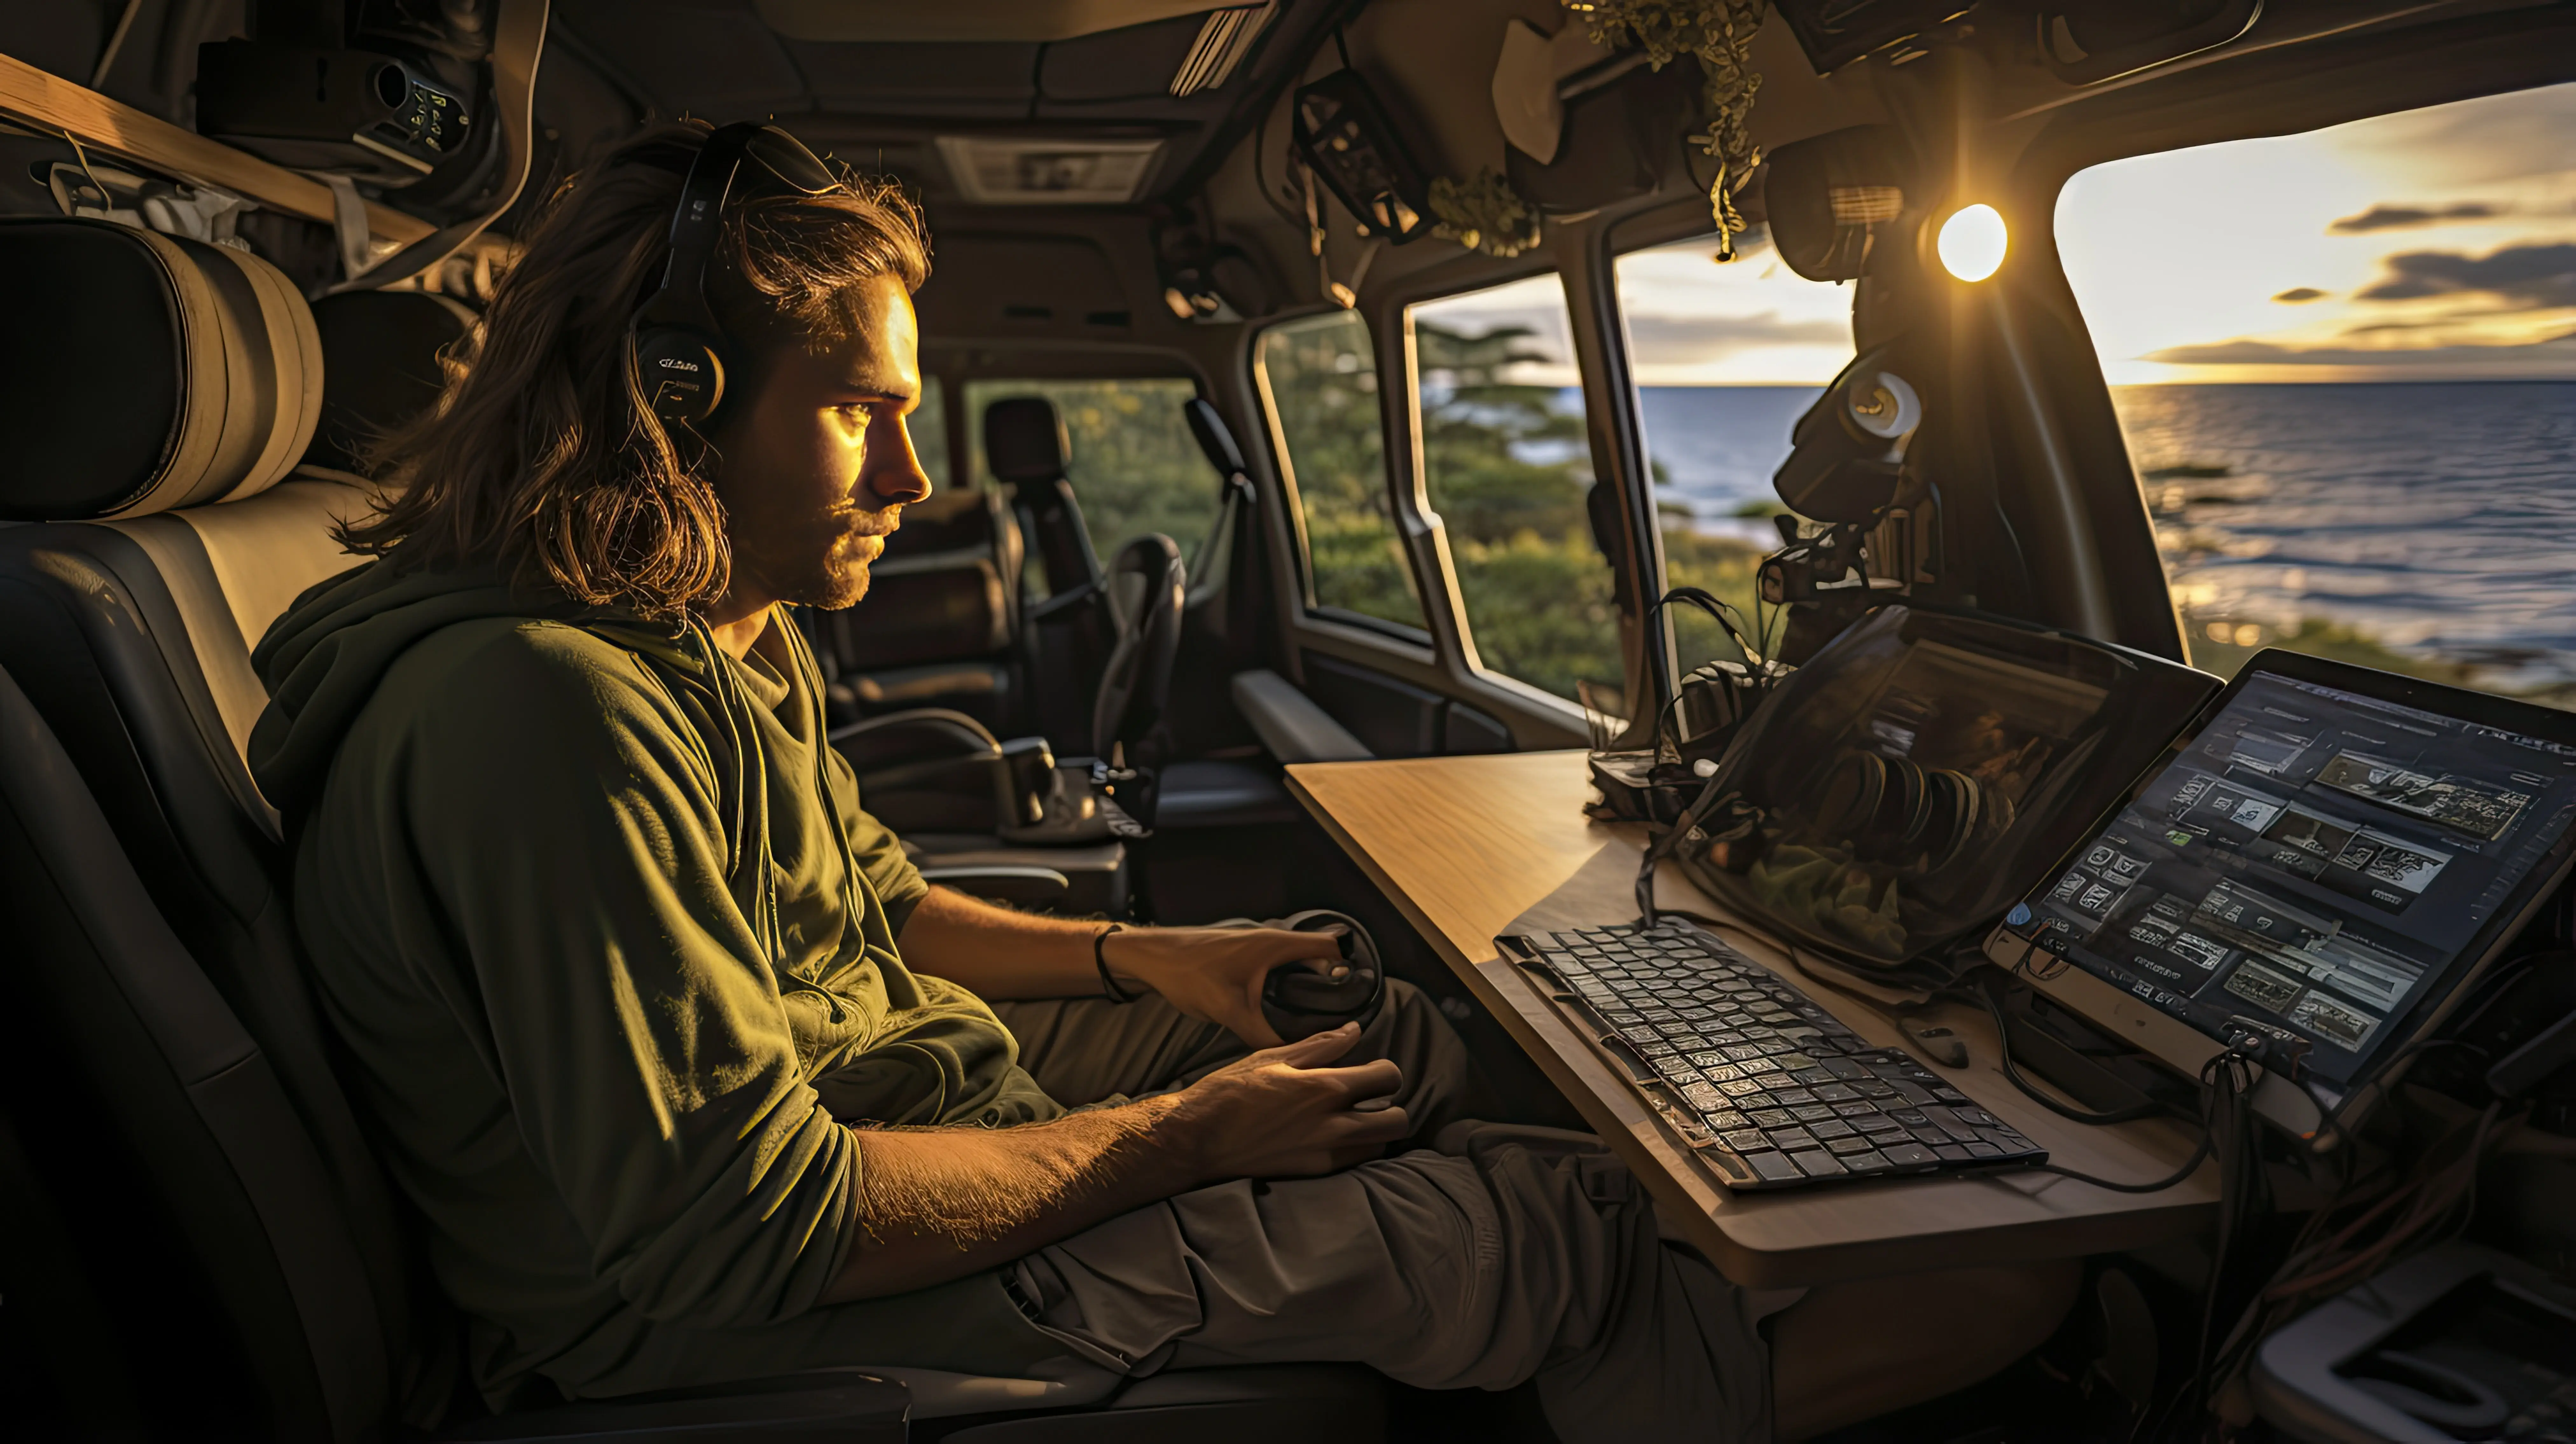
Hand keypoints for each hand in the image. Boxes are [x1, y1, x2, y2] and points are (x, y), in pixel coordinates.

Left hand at [1103, 924, 1347, 1047]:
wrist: (1152, 958)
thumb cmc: (1190, 974)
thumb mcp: (1230, 1011)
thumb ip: (1262, 1036)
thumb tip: (1290, 1059)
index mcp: (1276, 944)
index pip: (1330, 948)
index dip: (1349, 970)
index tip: (1358, 1000)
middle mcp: (1271, 940)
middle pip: (1318, 956)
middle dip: (1332, 983)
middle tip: (1342, 1017)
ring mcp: (1257, 946)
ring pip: (1297, 962)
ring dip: (1310, 983)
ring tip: (1320, 1018)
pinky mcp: (1244, 956)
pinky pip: (1279, 967)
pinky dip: (1289, 983)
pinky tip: (1285, 1010)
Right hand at [1166, 1024, 1409, 1179]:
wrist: (1198, 1138)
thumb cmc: (1230, 1091)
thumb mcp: (1272, 1058)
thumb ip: (1320, 1045)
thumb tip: (1355, 1030)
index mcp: (1325, 1087)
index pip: (1388, 1077)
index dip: (1385, 1071)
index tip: (1370, 1072)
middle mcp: (1333, 1124)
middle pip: (1398, 1121)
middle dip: (1391, 1106)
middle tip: (1370, 1100)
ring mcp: (1325, 1153)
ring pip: (1381, 1146)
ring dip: (1375, 1131)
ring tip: (1353, 1120)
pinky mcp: (1313, 1173)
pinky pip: (1354, 1163)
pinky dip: (1354, 1150)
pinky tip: (1333, 1137)